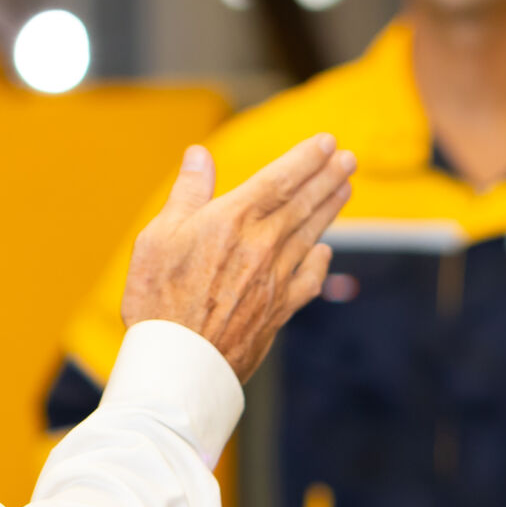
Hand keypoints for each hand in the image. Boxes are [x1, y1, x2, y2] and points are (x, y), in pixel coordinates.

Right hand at [121, 137, 357, 382]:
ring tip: (344, 189)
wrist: (179, 364)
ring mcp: (276, 279)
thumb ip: (187, 194)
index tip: (327, 142)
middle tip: (348, 159)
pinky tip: (325, 251)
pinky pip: (309, 280)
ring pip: (311, 235)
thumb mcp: (157, 237)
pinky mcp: (279, 310)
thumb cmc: (158, 299)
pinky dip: (320, 262)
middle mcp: (263, 245)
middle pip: (304, 203)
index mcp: (233, 220)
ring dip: (330, 209)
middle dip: (329, 177)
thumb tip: (200, 154)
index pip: (280, 179)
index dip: (306, 158)